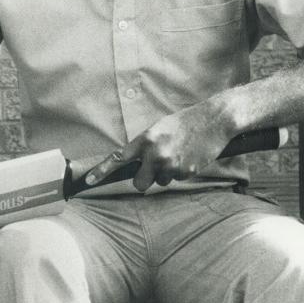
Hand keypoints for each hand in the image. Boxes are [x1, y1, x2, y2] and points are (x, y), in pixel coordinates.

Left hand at [84, 103, 232, 192]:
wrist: (215, 119)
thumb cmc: (186, 122)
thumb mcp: (160, 128)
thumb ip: (145, 145)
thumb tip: (135, 162)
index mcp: (146, 139)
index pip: (118, 158)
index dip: (102, 171)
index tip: (88, 181)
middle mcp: (155, 154)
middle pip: (139, 183)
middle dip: (145, 179)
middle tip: (155, 167)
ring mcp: (171, 165)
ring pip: (160, 182)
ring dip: (166, 173)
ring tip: (179, 154)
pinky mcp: (186, 172)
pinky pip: (177, 180)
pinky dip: (181, 172)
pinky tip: (189, 157)